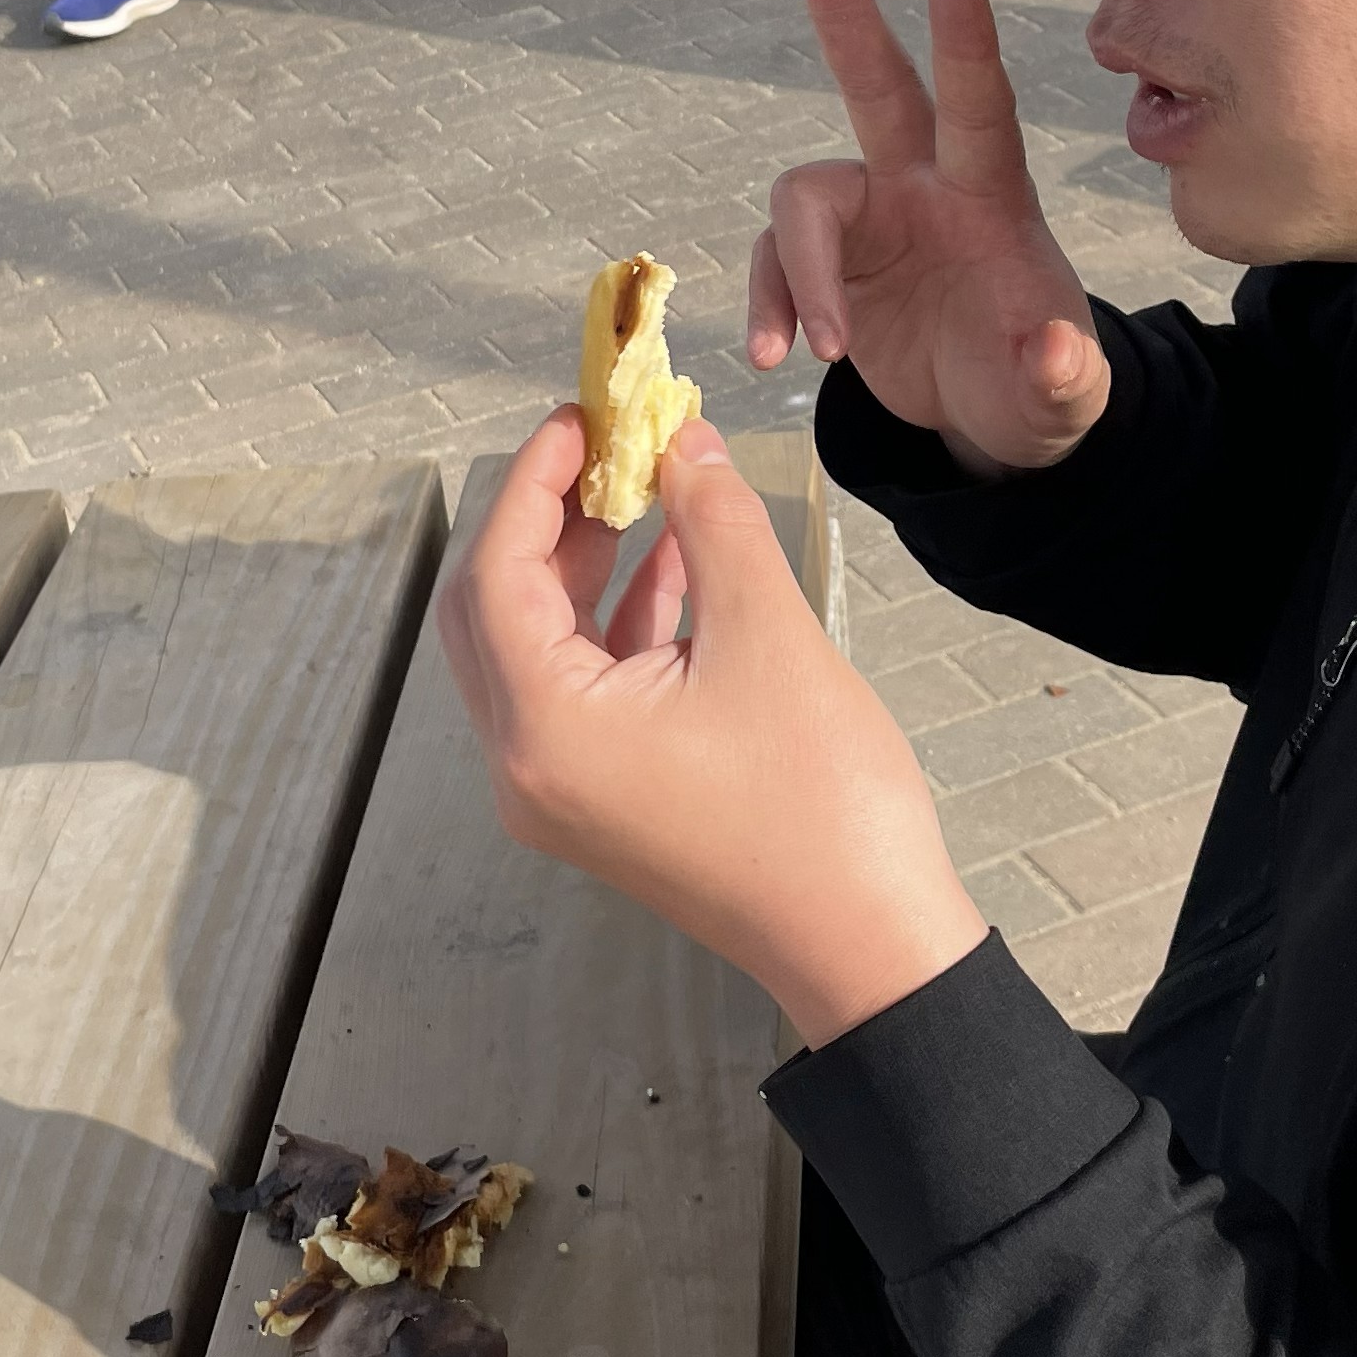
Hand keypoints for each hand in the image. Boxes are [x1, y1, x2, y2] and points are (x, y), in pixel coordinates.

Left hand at [438, 411, 982, 1047]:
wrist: (866, 941)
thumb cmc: (821, 804)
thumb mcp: (768, 634)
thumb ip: (714, 522)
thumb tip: (685, 440)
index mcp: (544, 729)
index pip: (497, 572)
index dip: (533, 480)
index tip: (580, 415)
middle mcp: (525, 766)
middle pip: (491, 610)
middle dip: (543, 518)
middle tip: (600, 445)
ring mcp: (558, 793)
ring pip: (532, 648)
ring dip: (578, 565)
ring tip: (642, 485)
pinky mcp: (600, 802)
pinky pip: (578, 689)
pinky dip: (612, 621)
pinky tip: (673, 561)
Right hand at [749, 0, 1106, 477]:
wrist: (986, 414)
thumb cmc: (1035, 383)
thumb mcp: (1064, 399)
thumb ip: (1065, 377)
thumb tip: (1057, 351)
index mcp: (993, 197)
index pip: (983, 109)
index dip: (967, 46)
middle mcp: (924, 185)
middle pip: (880, 85)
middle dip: (849, 14)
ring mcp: (867, 218)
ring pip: (803, 195)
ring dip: (803, 272)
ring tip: (826, 351)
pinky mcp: (824, 262)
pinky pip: (775, 264)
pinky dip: (769, 305)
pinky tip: (774, 354)